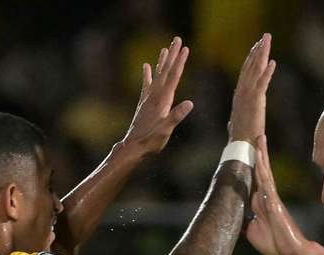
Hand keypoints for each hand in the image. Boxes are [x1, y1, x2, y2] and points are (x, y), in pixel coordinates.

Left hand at [121, 36, 193, 156]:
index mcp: (163, 100)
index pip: (174, 76)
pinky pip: (146, 84)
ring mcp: (148, 98)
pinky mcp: (144, 103)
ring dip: (161, 61)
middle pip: (166, 71)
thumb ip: (176, 116)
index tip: (185, 48)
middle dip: (172, 55)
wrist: (134, 146)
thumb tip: (190, 103)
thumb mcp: (166, 130)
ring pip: (157, 75)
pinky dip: (147, 74)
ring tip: (164, 48)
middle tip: (177, 39)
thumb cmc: (151, 140)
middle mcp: (155, 95)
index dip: (180, 62)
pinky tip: (145, 66)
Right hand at [227, 33, 276, 143]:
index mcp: (238, 97)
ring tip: (267, 42)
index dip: (251, 59)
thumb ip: (233, 122)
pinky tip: (272, 62)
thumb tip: (229, 124)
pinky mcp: (256, 102)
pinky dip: (267, 72)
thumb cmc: (239, 139)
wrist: (240, 146)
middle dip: (257, 51)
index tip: (256, 48)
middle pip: (250, 67)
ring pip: (256, 71)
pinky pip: (262, 84)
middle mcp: (241, 93)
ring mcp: (248, 96)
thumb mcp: (235, 127)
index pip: (245, 73)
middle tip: (264, 38)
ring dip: (262, 54)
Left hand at [246, 135, 311, 254]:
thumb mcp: (251, 231)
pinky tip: (260, 155)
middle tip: (256, 136)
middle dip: (258, 154)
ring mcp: (270, 197)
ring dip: (261, 154)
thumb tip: (233, 218)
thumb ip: (243, 222)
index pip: (253, 179)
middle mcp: (265, 196)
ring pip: (264, 171)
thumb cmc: (273, 243)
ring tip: (260, 138)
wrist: (290, 253)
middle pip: (260, 170)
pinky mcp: (274, 201)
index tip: (246, 153)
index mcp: (260, 202)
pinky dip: (263, 167)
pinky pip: (267, 180)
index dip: (250, 166)